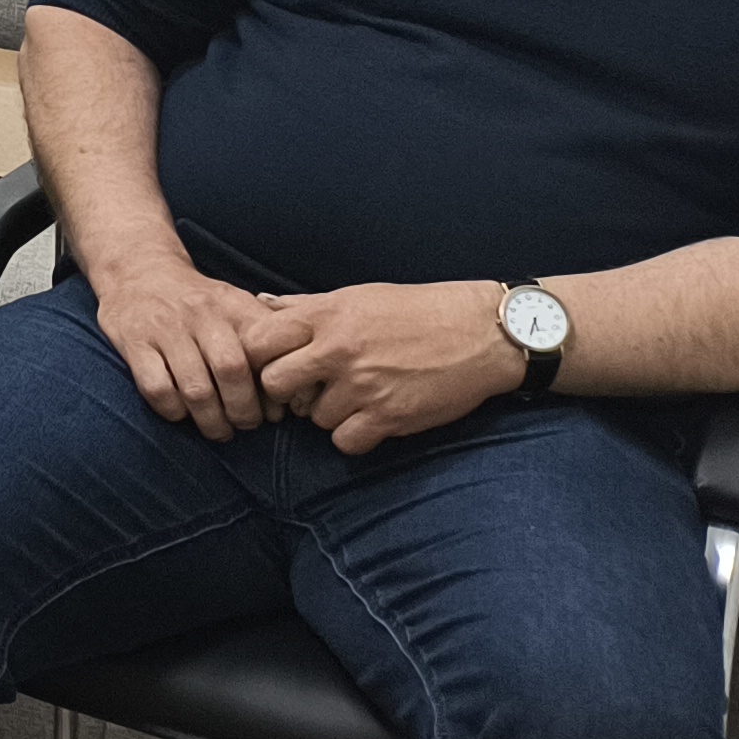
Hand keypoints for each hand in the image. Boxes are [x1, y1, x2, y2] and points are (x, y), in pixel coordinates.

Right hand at [90, 252, 288, 440]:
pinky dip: (173, 411)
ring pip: (196, 388)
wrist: (137, 270)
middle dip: (244, 410)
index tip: (275, 410)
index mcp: (232, 303)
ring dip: (212, 421)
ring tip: (219, 431)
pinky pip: (157, 389)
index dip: (274, 389)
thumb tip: (290, 389)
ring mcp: (164, 327)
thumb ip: (262, 336)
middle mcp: (200, 312)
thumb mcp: (234, 302)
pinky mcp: (134, 342)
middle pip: (232, 370)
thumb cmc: (196, 300)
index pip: (264, 350)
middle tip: (247, 425)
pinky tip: (181, 413)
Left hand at [255, 281, 520, 455]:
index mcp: (326, 315)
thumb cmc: (417, 310)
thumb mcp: (356, 296)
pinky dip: (353, 436)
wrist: (481, 332)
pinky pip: (345, 441)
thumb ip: (305, 306)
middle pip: (274, 383)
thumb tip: (259, 305)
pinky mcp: (389, 416)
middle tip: (305, 388)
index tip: (272, 362)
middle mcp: (338, 350)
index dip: (257, 356)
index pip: (257, 341)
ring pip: (312, 417)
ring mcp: (363, 385)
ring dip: (327, 412)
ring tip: (354, 396)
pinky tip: (370, 418)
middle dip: (284, 390)